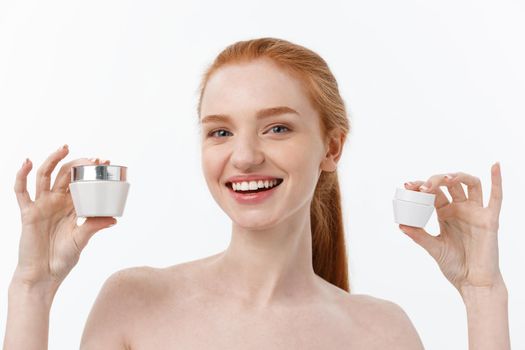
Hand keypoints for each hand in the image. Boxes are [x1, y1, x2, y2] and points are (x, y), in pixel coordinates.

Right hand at [12, 145, 116, 290]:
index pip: (82, 183)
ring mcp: (42, 205)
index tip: (105, 161)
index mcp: (72, 208)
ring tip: (64, 148)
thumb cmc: (62, 260)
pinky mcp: (28, 212)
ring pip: (45, 176)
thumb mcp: (81, 240)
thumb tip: (114, 218)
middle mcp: (57, 203)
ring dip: (53, 160)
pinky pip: (21, 191)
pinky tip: (26, 162)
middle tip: (93, 158)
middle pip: (66, 175)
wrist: (43, 275)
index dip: (91, 171)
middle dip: (78, 164)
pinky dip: (21, 175)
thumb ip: (93, 226)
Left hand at [399, 163, 503, 296]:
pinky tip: (494, 166)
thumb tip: (401, 224)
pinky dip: (497, 180)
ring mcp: (476, 212)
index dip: (421, 187)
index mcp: (445, 214)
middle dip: (435, 181)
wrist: (473, 283)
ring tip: (444, 179)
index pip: (433, 193)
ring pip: (470, 184)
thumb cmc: (455, 266)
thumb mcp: (434, 248)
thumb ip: (419, 235)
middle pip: (449, 185)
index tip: (407, 185)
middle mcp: (460, 209)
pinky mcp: (490, 219)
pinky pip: (496, 197)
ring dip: (457, 176)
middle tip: (423, 187)